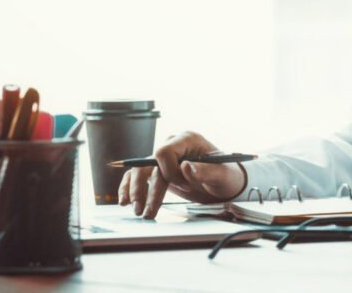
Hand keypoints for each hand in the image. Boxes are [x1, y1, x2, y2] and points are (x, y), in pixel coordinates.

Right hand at [117, 130, 247, 218]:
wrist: (225, 183)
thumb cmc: (226, 176)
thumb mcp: (222, 175)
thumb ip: (205, 171)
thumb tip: (185, 167)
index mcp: (187, 140)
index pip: (164, 152)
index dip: (168, 172)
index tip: (184, 186)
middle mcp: (173, 146)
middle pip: (149, 163)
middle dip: (145, 188)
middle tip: (146, 211)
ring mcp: (164, 159)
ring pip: (140, 170)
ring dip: (135, 190)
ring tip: (136, 210)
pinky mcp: (159, 171)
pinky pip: (139, 175)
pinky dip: (130, 187)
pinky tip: (125, 201)